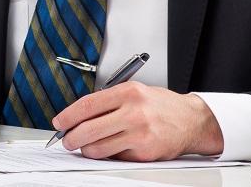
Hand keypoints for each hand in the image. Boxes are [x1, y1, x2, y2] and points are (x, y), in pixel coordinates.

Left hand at [52, 82, 223, 161]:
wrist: (191, 120)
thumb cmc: (160, 105)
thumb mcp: (134, 92)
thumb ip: (107, 102)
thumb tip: (78, 117)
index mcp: (128, 92)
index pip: (88, 105)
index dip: (68, 115)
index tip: (59, 122)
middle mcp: (133, 112)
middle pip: (89, 129)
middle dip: (71, 138)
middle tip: (66, 140)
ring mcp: (139, 134)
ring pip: (99, 148)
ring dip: (86, 150)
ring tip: (86, 146)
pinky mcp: (145, 153)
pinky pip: (115, 157)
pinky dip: (108, 155)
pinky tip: (112, 148)